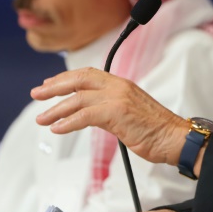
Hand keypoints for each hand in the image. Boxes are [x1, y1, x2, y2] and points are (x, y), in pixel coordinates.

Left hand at [31, 67, 189, 165]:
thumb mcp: (130, 112)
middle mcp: (118, 86)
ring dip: (56, 109)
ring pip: (78, 98)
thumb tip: (91, 115)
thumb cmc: (157, 129)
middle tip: (37, 94)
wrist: (175, 137)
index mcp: (121, 83)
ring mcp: (117, 98)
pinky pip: (85, 115)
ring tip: (42, 119)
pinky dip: (68, 122)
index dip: (66, 78)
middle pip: (78, 80)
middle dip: (54, 87)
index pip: (87, 74)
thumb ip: (111, 108)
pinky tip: (57, 129)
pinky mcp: (117, 113)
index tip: (50, 85)